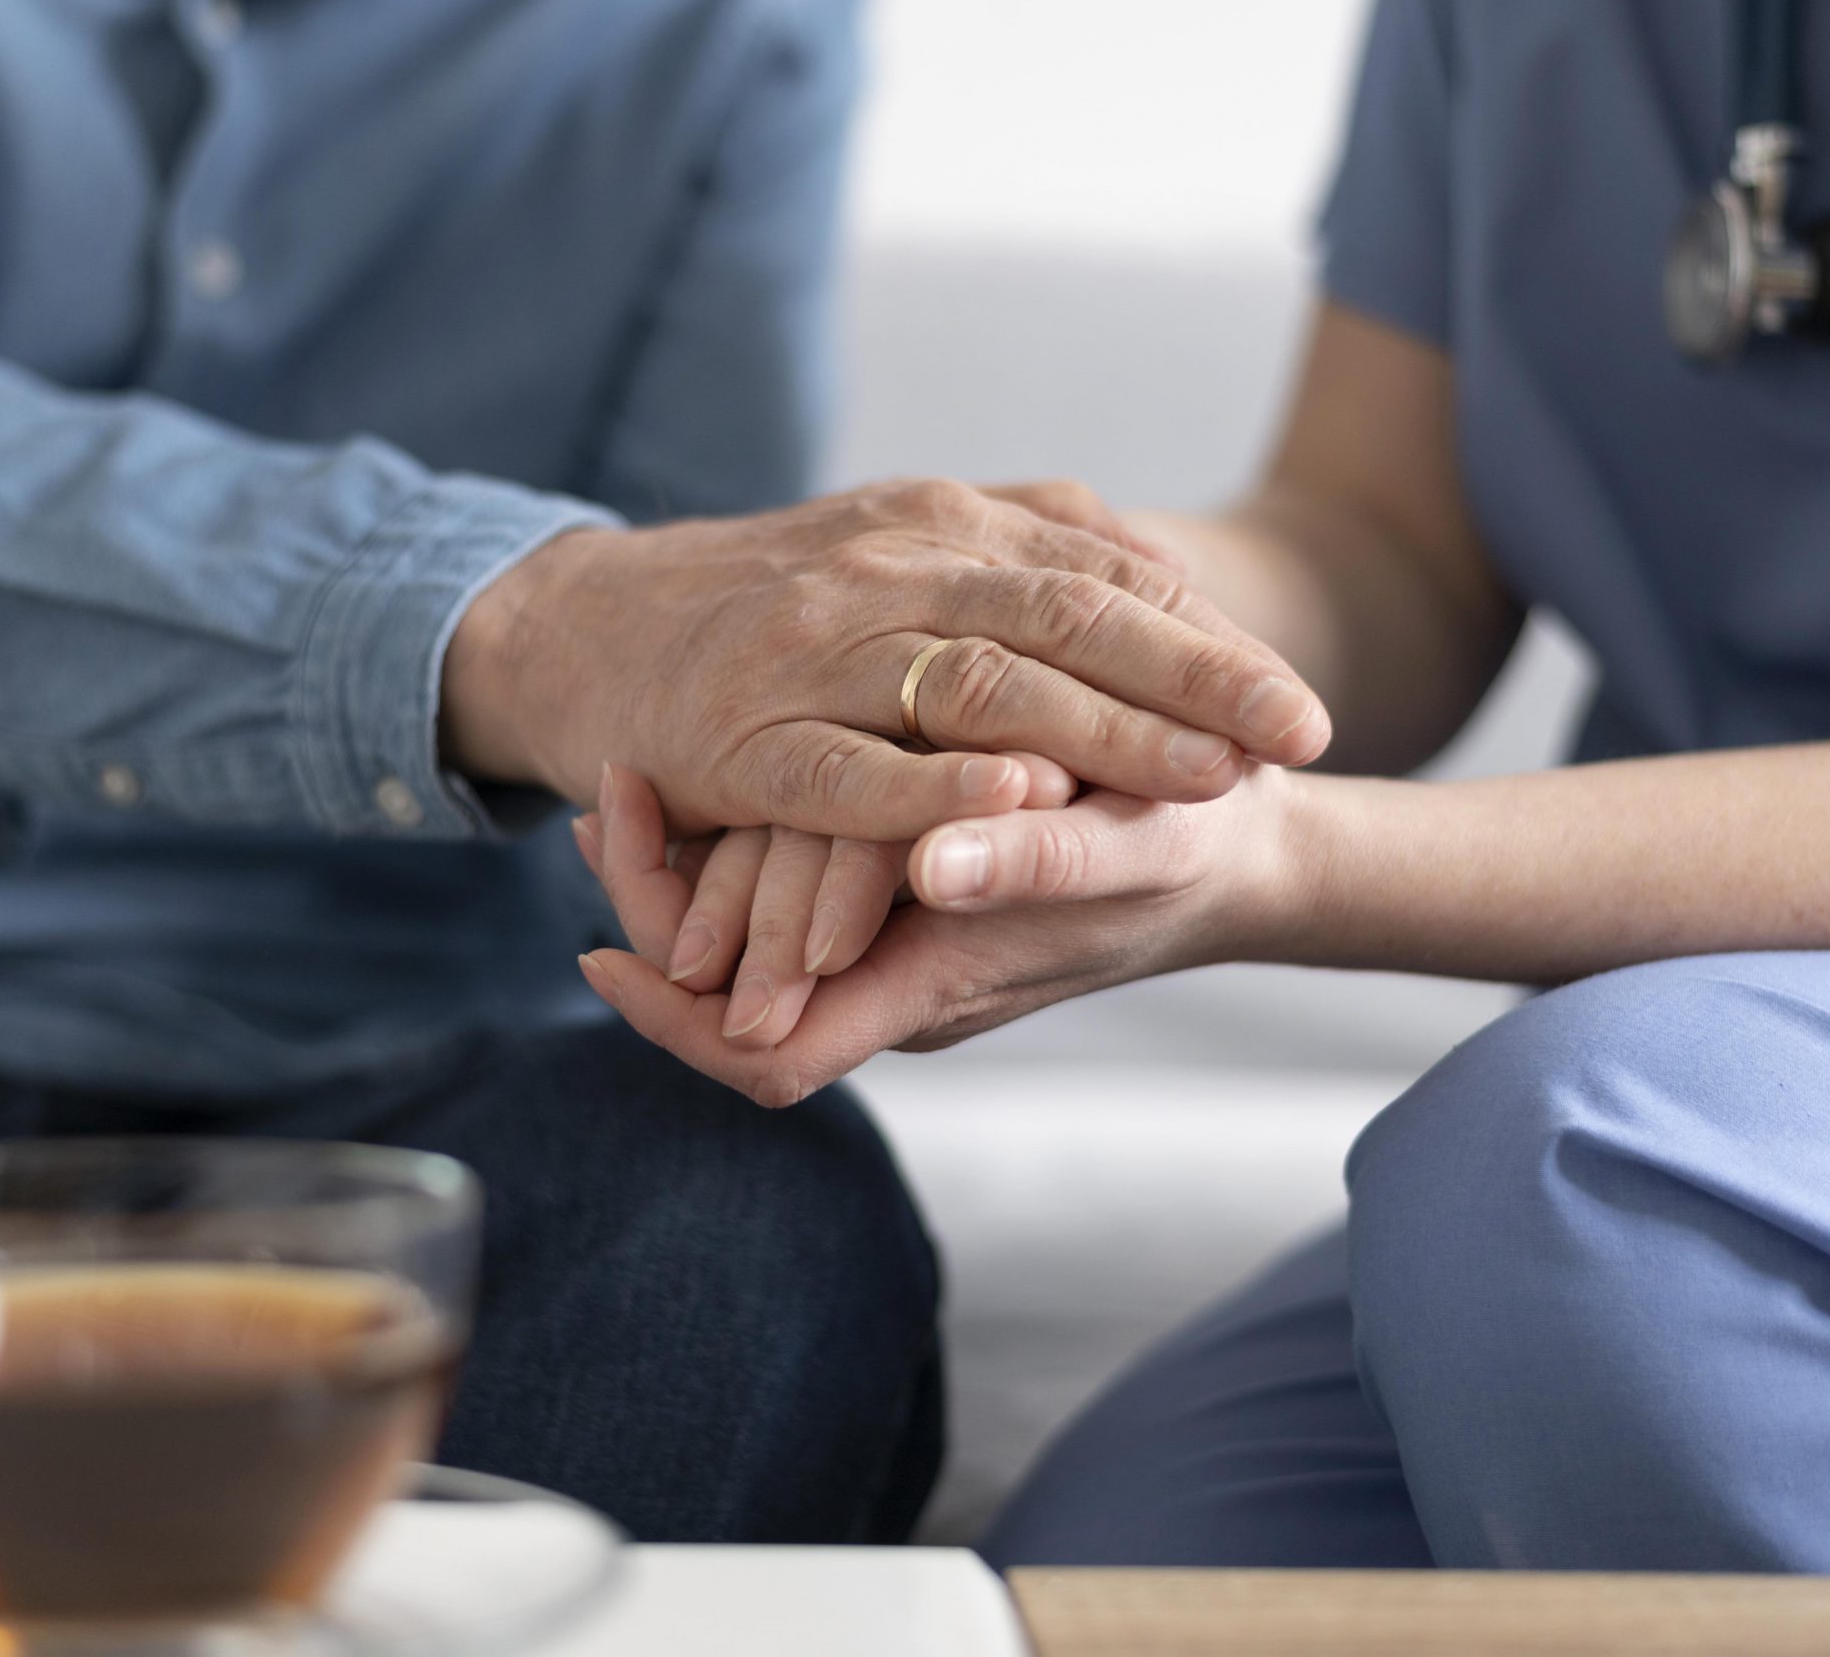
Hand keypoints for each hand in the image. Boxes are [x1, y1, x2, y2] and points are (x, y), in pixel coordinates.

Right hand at [440, 479, 1328, 841]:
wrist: (585, 629)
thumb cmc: (768, 603)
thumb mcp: (901, 544)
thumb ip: (1025, 546)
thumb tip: (1164, 570)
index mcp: (935, 526)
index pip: (1097, 575)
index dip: (1208, 640)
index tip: (1299, 701)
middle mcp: (883, 574)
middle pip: (1061, 618)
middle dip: (1193, 682)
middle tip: (1298, 738)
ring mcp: (810, 656)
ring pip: (974, 687)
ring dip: (1101, 732)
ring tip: (1204, 778)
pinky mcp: (744, 742)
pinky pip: (847, 771)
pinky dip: (936, 788)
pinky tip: (1020, 800)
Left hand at [572, 763, 1307, 1106]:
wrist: (1237, 857)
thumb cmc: (1192, 856)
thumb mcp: (1133, 848)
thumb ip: (1035, 864)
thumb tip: (929, 866)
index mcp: (932, 990)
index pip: (764, 1054)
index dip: (670, 1019)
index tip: (592, 949)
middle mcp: (896, 983)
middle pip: (726, 994)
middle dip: (649, 908)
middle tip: (595, 809)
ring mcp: (894, 944)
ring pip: (745, 935)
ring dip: (676, 870)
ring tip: (614, 790)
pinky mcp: (899, 892)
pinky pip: (782, 881)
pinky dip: (725, 835)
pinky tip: (690, 775)